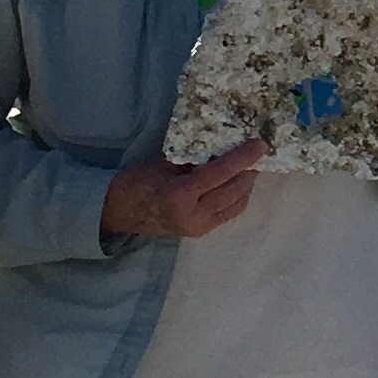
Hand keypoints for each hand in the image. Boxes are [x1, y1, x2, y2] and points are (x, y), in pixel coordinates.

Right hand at [102, 137, 263, 240]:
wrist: (118, 212)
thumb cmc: (137, 182)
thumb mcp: (163, 163)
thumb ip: (193, 157)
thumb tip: (223, 145)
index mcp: (179, 195)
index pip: (219, 174)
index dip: (242, 159)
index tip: (259, 145)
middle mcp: (193, 215)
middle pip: (233, 191)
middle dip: (250, 171)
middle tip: (258, 154)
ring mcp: (198, 227)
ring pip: (236, 205)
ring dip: (247, 185)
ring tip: (251, 167)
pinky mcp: (200, 232)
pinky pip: (228, 214)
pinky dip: (238, 198)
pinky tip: (239, 183)